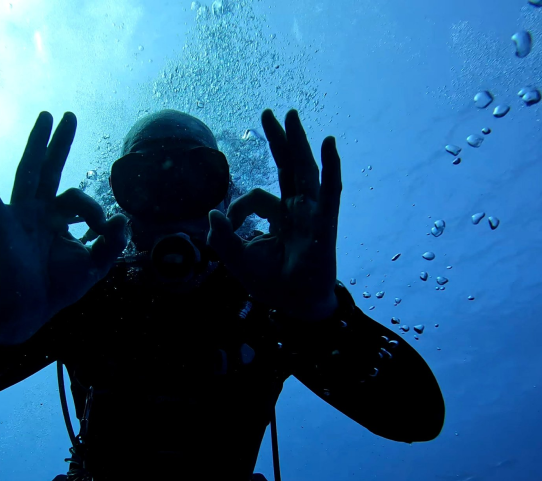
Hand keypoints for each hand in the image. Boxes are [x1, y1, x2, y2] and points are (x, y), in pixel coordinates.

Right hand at [0, 112, 128, 343]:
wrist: (30, 310)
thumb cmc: (59, 287)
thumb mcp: (93, 266)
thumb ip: (110, 243)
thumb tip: (123, 218)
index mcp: (59, 218)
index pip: (78, 199)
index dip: (94, 210)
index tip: (104, 230)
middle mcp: (38, 211)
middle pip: (49, 169)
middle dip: (59, 143)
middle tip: (69, 115)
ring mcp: (18, 215)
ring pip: (27, 172)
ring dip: (36, 144)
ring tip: (45, 116)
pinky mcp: (0, 225)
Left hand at [208, 109, 341, 320]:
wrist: (296, 305)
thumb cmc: (272, 283)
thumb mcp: (239, 260)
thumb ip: (223, 239)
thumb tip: (211, 213)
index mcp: (278, 215)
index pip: (256, 196)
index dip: (238, 207)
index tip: (227, 225)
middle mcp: (296, 209)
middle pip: (286, 166)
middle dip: (277, 140)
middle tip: (267, 113)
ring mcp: (312, 213)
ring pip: (304, 170)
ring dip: (297, 142)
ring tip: (290, 115)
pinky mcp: (325, 222)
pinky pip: (330, 189)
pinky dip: (330, 165)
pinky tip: (329, 142)